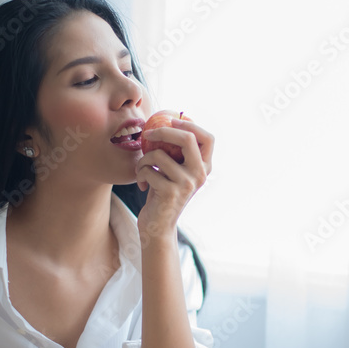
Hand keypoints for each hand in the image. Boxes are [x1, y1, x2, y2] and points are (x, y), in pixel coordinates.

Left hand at [135, 115, 213, 239]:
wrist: (157, 226)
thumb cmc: (162, 194)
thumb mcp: (174, 171)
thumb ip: (177, 152)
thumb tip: (167, 121)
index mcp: (204, 168)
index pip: (208, 138)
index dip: (191, 124)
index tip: (172, 120)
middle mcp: (200, 175)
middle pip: (187, 138)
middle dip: (163, 131)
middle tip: (148, 133)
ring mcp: (186, 184)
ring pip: (159, 155)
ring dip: (143, 160)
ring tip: (142, 170)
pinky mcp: (170, 192)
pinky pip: (149, 170)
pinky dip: (140, 174)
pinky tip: (142, 185)